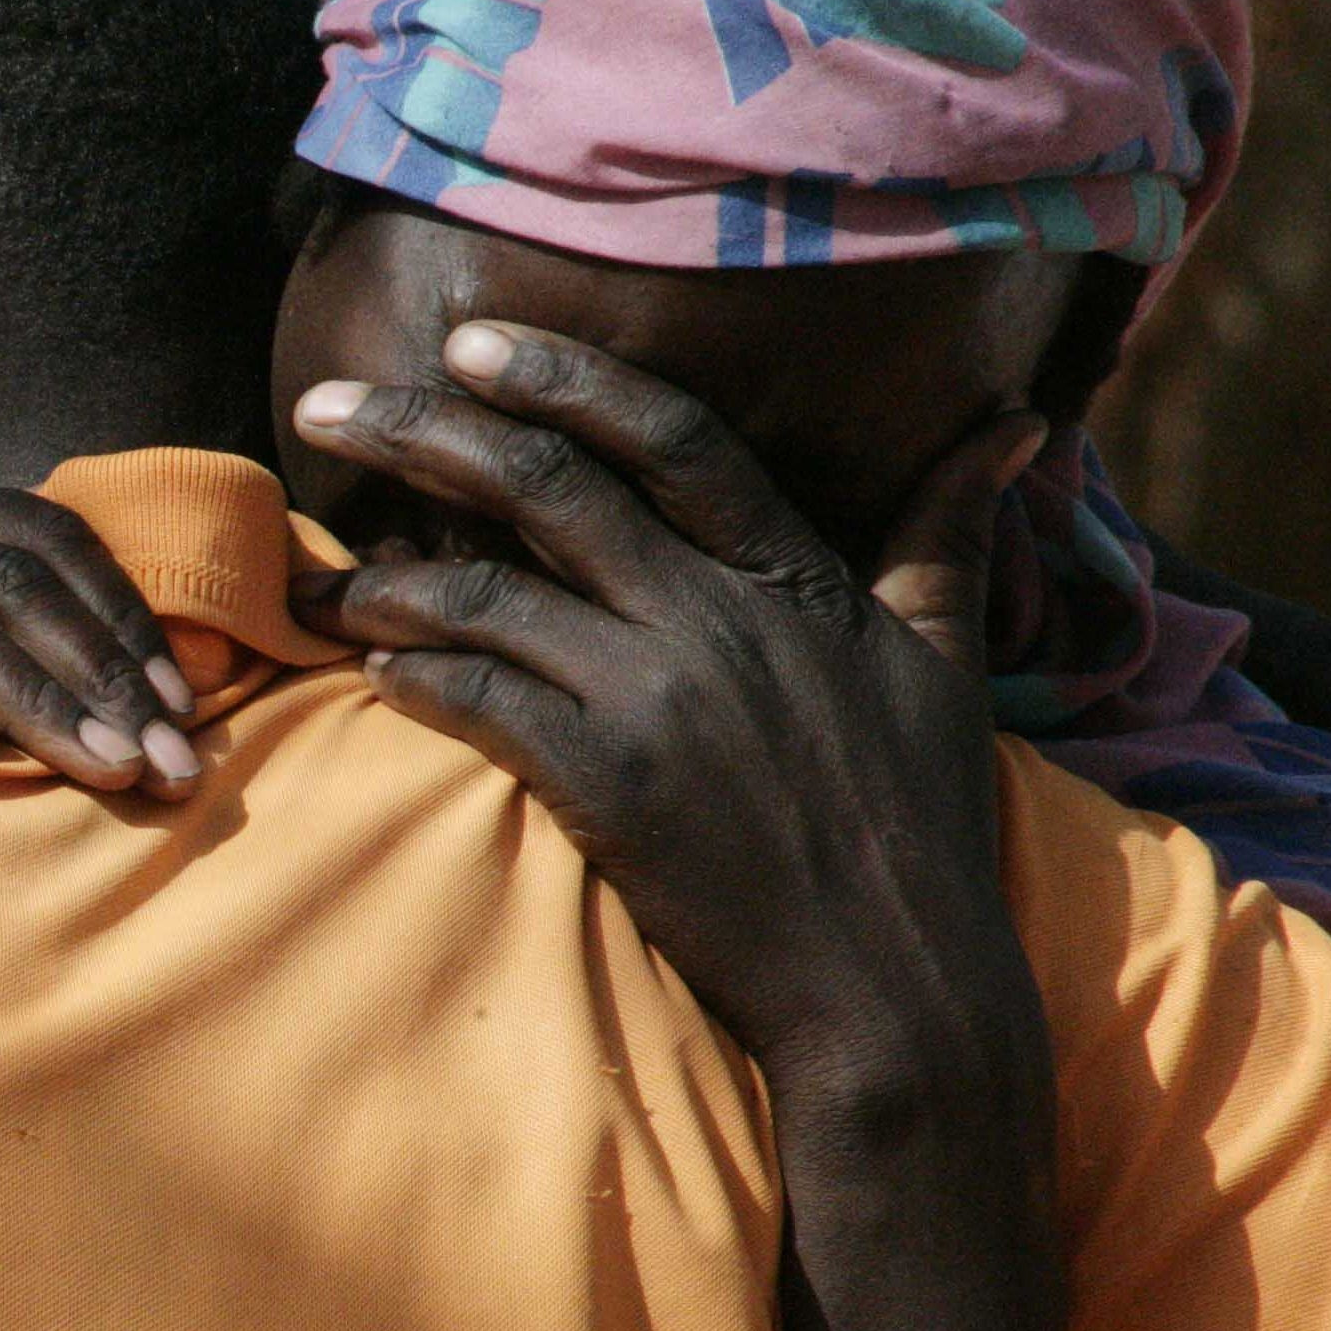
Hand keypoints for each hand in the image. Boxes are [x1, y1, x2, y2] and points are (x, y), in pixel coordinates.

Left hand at [281, 320, 1046, 1093]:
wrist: (895, 990)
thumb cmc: (923, 826)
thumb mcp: (948, 660)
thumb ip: (948, 531)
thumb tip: (1012, 420)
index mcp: (797, 579)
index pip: (670, 438)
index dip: (564, 378)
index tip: (469, 340)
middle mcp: (719, 620)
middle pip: (546, 489)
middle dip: (423, 432)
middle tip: (325, 404)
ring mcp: (658, 701)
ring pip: (487, 597)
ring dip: (383, 577)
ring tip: (319, 573)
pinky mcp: (607, 788)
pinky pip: (477, 703)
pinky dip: (413, 676)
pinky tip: (371, 669)